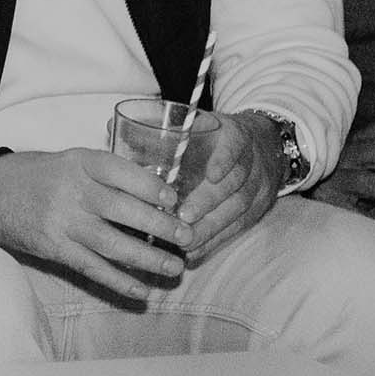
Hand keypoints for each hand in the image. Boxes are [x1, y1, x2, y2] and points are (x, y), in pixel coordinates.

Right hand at [0, 148, 190, 299]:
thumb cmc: (36, 174)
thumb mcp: (70, 160)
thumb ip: (106, 175)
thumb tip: (156, 196)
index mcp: (79, 162)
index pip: (124, 173)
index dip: (153, 188)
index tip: (175, 201)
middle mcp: (72, 190)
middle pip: (125, 211)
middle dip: (161, 227)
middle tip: (187, 237)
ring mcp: (61, 221)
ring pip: (113, 244)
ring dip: (148, 259)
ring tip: (175, 267)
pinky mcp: (53, 247)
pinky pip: (92, 268)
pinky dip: (119, 282)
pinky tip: (142, 290)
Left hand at [173, 111, 286, 261]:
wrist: (265, 145)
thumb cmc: (216, 136)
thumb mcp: (198, 124)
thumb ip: (161, 130)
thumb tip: (108, 127)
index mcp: (235, 134)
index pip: (235, 144)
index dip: (224, 159)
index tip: (211, 174)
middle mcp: (252, 160)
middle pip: (235, 182)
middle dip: (208, 201)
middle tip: (184, 216)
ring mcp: (259, 186)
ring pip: (238, 208)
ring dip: (210, 227)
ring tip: (185, 239)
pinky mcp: (258, 209)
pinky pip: (239, 227)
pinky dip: (216, 240)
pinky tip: (195, 251)